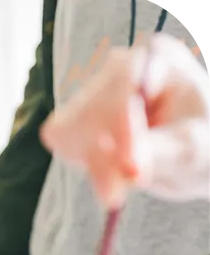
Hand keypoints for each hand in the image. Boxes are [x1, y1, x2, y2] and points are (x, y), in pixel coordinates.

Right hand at [41, 34, 209, 207]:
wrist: (194, 152)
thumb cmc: (205, 144)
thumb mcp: (191, 150)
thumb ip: (158, 153)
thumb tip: (125, 167)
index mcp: (156, 58)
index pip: (122, 91)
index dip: (123, 133)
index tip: (132, 173)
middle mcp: (120, 65)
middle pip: (88, 111)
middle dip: (102, 156)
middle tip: (116, 196)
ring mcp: (95, 87)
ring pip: (67, 127)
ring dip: (90, 162)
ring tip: (120, 182)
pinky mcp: (77, 112)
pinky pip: (60, 139)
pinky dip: (80, 160)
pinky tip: (107, 168)